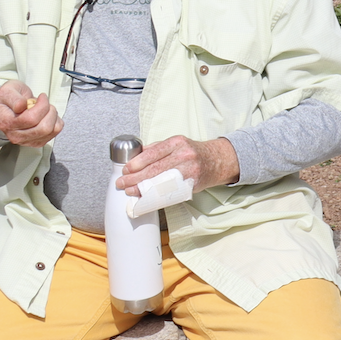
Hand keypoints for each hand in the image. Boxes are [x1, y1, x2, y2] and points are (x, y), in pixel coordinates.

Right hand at [0, 81, 61, 146]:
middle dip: (49, 111)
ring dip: (53, 116)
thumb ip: (13, 98)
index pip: (31, 118)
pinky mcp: (36, 143)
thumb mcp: (6, 91)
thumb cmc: (9, 97)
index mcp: (6, 123)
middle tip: (45, 102)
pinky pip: (55, 132)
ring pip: (51, 130)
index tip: (42, 96)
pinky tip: (47, 116)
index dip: (42, 105)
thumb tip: (20, 106)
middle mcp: (14, 136)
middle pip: (44, 128)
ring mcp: (26, 141)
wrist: (9, 106)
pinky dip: (56, 121)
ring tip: (46, 109)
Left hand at [118, 134, 238, 194]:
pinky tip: (146, 197)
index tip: (125, 170)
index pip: (152, 153)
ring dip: (142, 188)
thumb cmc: (194, 153)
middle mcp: (184, 155)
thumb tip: (134, 157)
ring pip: (160, 182)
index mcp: (177, 143)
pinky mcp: (192, 184)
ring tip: (130, 191)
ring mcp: (189, 171)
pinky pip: (170, 192)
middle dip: (134, 178)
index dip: (136, 163)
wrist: (218, 161)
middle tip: (122, 183)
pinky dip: (155, 196)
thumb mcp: (177, 144)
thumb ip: (156, 149)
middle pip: (154, 169)